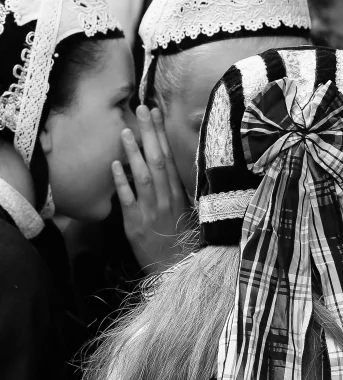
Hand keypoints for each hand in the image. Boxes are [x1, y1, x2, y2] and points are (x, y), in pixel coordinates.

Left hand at [113, 106, 190, 274]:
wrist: (175, 270)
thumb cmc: (183, 240)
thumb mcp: (189, 211)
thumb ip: (182, 188)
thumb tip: (174, 164)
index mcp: (180, 194)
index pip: (171, 158)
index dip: (163, 134)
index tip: (157, 114)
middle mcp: (167, 198)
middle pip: (158, 160)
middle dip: (150, 133)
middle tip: (142, 109)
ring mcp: (151, 211)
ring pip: (143, 177)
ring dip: (135, 153)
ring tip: (126, 131)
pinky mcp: (136, 224)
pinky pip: (128, 200)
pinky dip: (122, 182)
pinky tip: (115, 165)